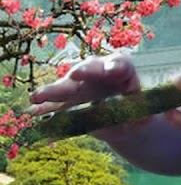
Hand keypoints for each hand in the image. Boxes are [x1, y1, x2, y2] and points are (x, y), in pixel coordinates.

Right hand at [28, 54, 149, 142]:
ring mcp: (81, 84)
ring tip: (37, 96)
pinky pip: (55, 103)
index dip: (115, 66)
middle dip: (82, 72)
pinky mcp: (68, 99)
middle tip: (75, 75)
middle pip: (90, 69)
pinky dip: (44, 108)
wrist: (126, 120)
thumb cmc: (139, 111)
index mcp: (122, 70)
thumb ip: (138, 114)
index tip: (112, 71)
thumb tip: (135, 120)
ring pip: (67, 85)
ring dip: (53, 90)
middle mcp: (98, 72)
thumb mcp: (144, 114)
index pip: (119, 64)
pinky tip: (31, 111)